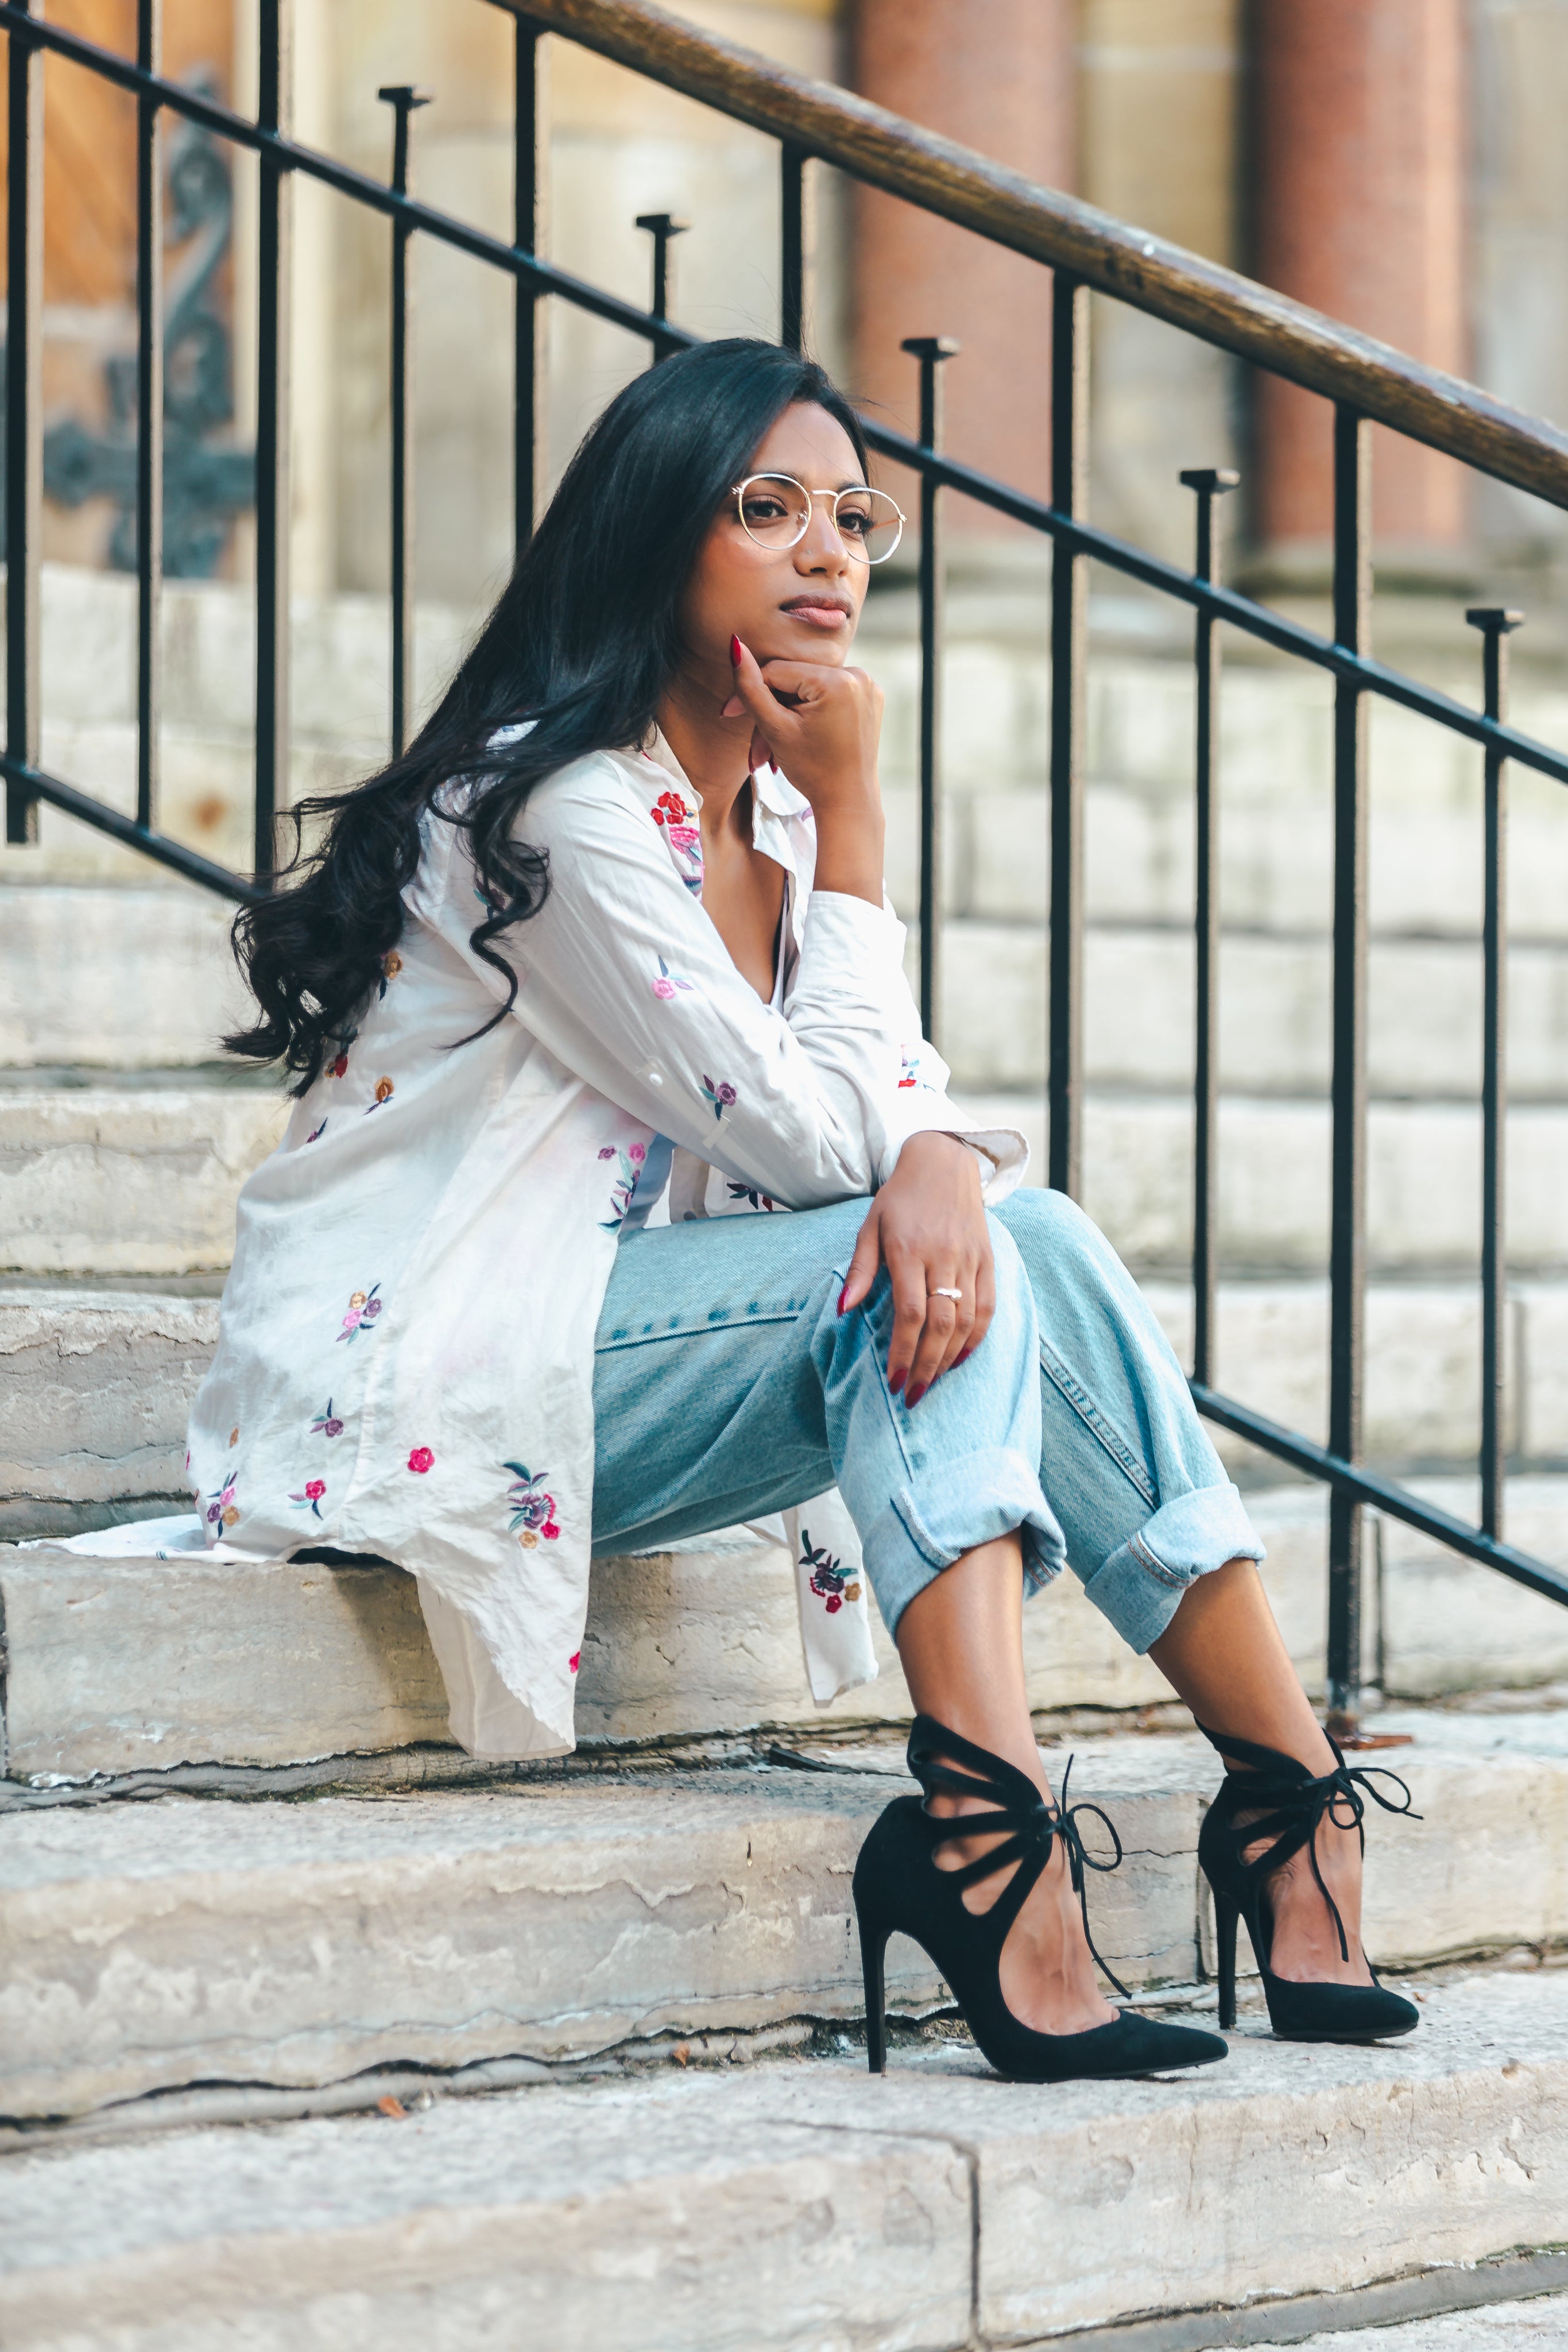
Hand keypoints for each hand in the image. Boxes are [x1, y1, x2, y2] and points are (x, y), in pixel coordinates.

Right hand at [723, 637, 882, 827]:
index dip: (751, 691)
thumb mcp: (775, 728)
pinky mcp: (870, 698)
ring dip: (788, 713)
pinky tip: (802, 734)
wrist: (847, 802)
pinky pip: (828, 694)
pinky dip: (810, 711)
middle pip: (795, 681)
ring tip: (772, 748)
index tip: (728, 713)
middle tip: (754, 742)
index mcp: (838, 681)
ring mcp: (868, 686)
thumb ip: (752, 687)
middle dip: (771, 710)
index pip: (778, 672)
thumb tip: (734, 645)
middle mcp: (859, 676)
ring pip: (809, 688)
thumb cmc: (812, 771)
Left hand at [839, 1132, 995, 1403]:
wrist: (944, 1162)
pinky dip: (978, 1336)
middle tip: (913, 1394)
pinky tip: (962, 1358)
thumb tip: (844, 1310)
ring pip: (966, 1319)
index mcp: (909, 1249)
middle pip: (940, 1323)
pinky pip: (988, 1305)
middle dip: (926, 1365)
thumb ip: (861, 1269)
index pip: (910, 1313)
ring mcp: (970, 1258)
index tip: (893, 1381)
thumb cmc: (899, 1198)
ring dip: (950, 1357)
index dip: (903, 1351)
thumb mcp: (870, 1226)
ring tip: (933, 1381)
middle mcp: (943, 1256)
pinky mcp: (988, 1258)